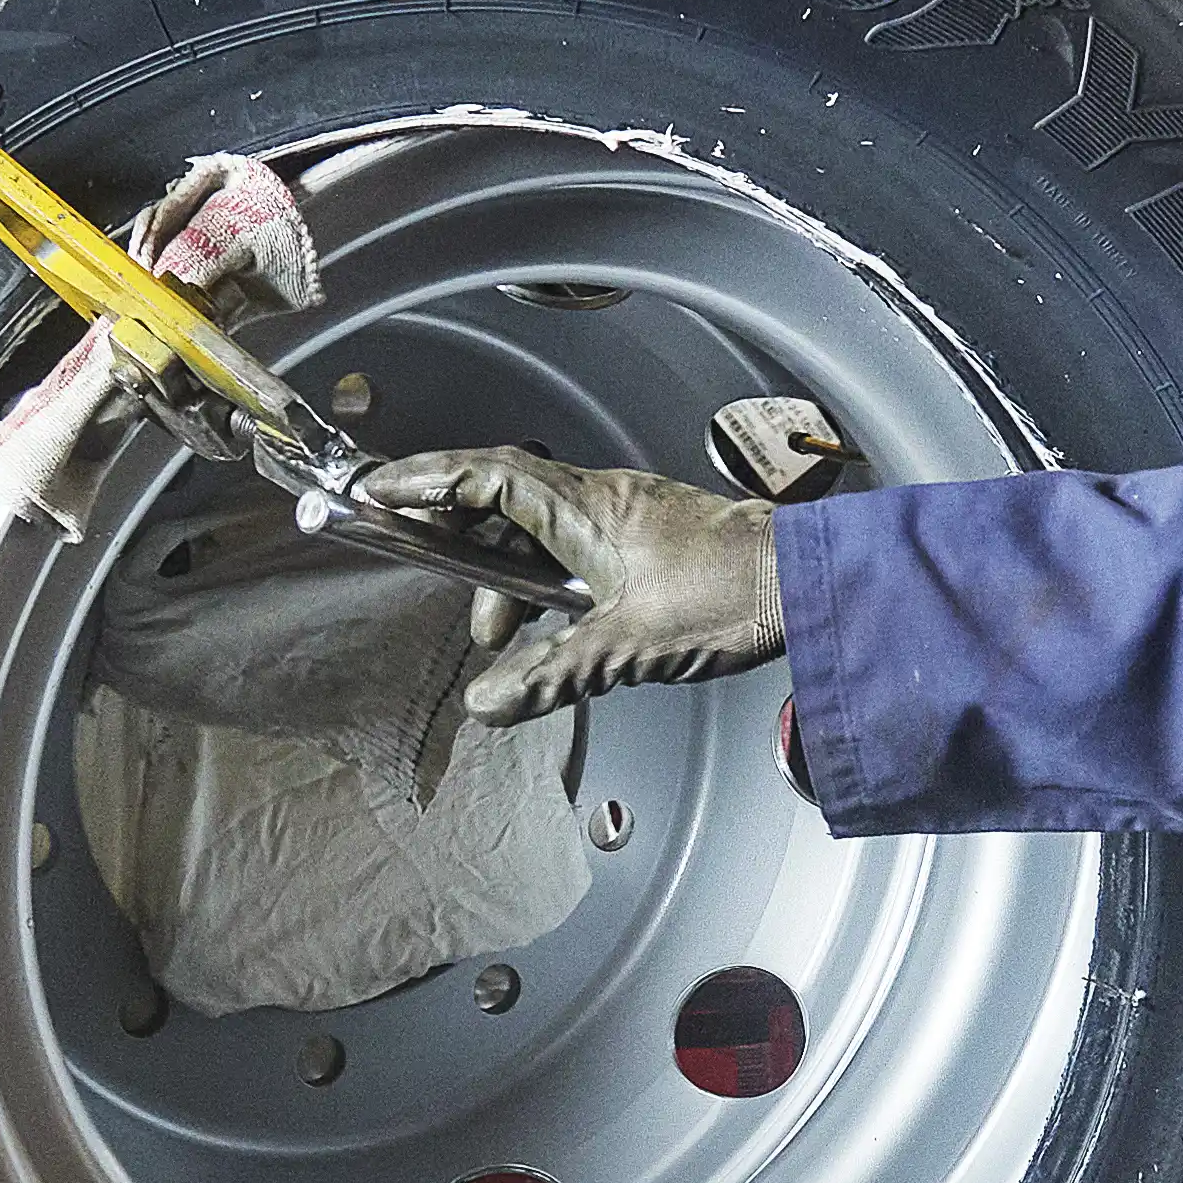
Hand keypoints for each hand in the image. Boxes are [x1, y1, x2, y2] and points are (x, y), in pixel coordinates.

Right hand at [364, 448, 792, 723]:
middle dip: (462, 542)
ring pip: (539, 530)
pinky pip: (573, 545)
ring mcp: (624, 515)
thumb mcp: (627, 648)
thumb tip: (486, 704)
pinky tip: (557, 626)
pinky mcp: (646, 538)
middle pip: (502, 499)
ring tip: (508, 638)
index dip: (423, 483)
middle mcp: (598, 499)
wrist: (806, 582)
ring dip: (510, 578)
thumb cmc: (727, 597)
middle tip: (451, 593)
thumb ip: (551, 674)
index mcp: (583, 510)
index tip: (375, 493)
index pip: (484, 478)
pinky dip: (547, 580)